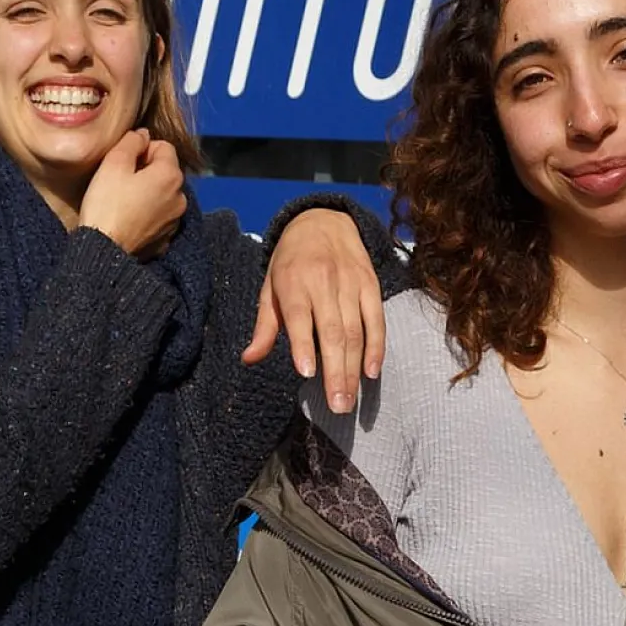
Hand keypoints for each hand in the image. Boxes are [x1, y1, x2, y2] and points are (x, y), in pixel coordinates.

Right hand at [79, 129, 185, 257]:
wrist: (104, 250)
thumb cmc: (106, 204)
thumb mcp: (113, 163)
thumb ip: (131, 141)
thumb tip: (143, 134)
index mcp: (171, 175)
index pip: (164, 146)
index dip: (142, 148)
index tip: (124, 161)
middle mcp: (180, 198)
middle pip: (166, 171)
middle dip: (147, 171)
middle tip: (122, 181)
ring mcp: (175, 221)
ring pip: (164, 195)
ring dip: (149, 193)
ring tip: (125, 201)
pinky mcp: (166, 240)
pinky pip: (160, 217)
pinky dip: (149, 214)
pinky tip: (130, 218)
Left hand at [245, 209, 384, 413]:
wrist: (323, 220)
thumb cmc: (290, 262)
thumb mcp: (270, 288)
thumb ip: (264, 327)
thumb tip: (248, 359)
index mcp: (293, 282)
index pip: (299, 316)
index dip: (305, 345)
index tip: (308, 373)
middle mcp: (324, 282)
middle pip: (333, 332)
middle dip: (336, 371)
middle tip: (337, 405)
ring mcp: (351, 283)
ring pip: (356, 330)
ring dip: (354, 368)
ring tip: (349, 399)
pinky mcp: (371, 284)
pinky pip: (376, 320)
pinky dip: (376, 347)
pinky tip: (371, 372)